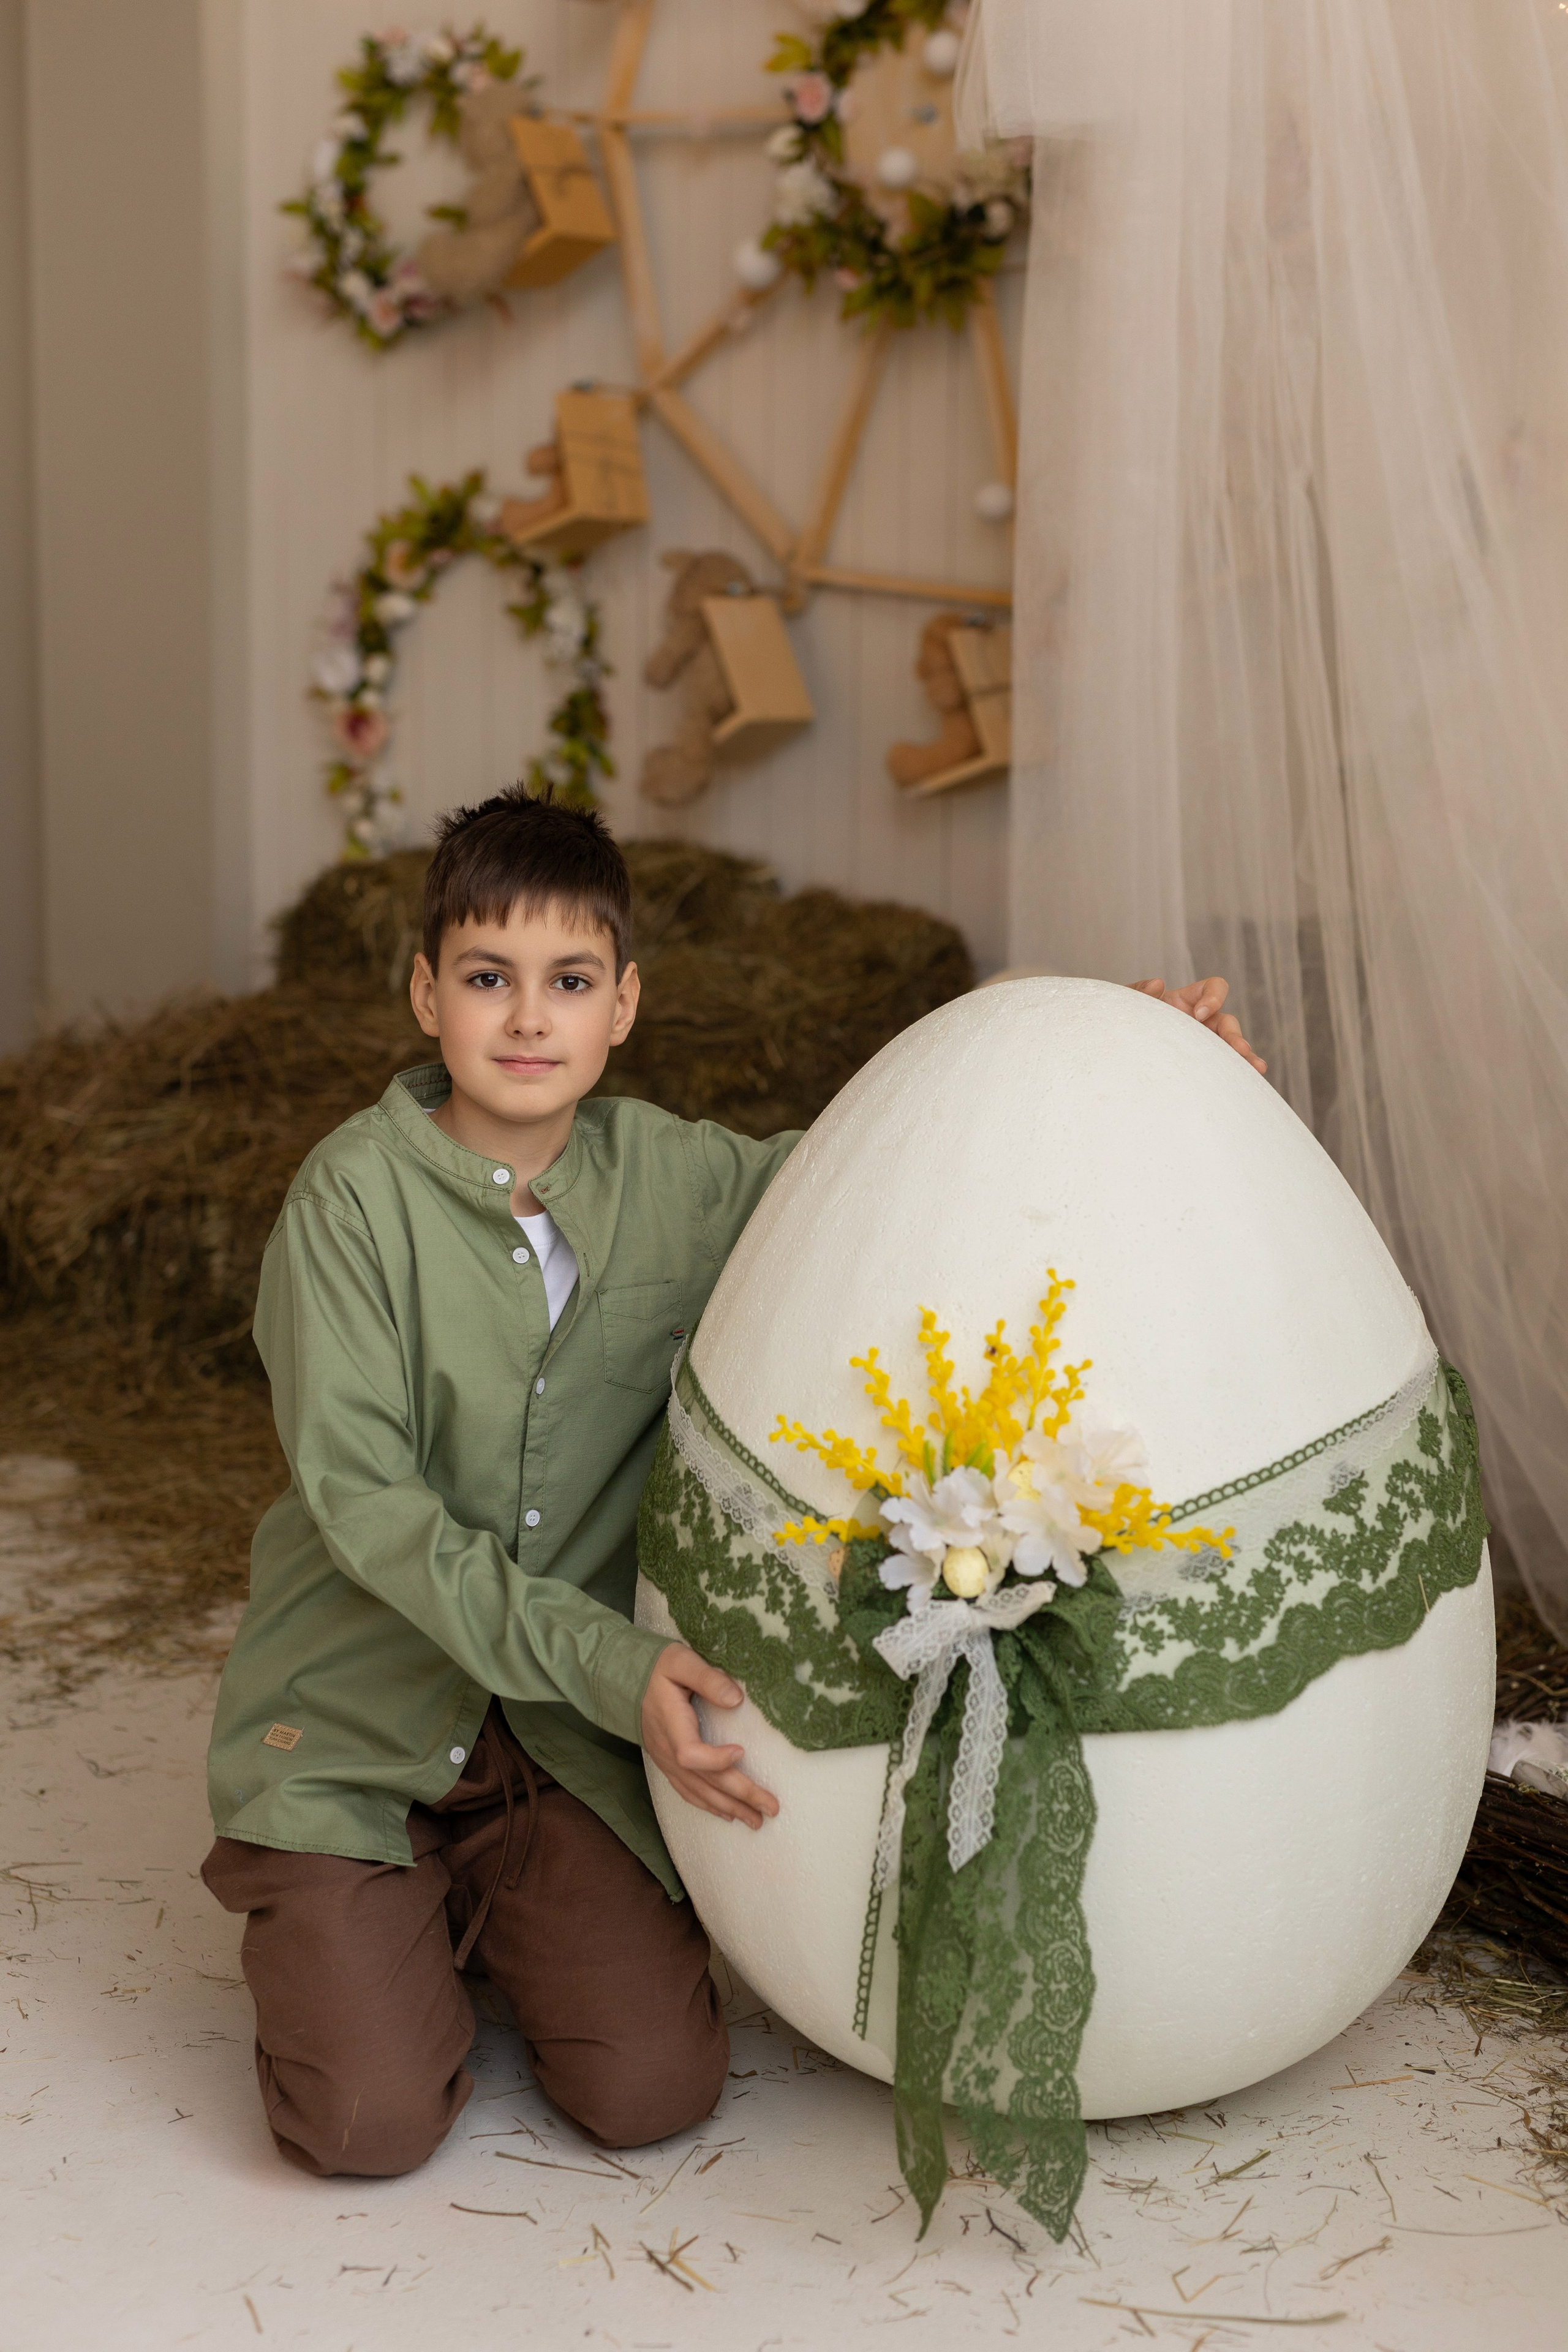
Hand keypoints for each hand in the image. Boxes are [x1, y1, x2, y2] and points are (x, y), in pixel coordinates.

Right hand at [640, 1645, 779, 1830]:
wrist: (625, 1680)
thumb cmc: (657, 1667)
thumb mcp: (680, 1661)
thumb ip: (707, 1678)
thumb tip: (736, 1699)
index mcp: (671, 1724)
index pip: (689, 1753)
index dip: (715, 1760)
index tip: (741, 1751)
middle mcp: (667, 1749)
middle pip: (702, 1781)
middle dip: (738, 1795)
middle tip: (770, 1808)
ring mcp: (665, 1761)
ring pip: (697, 1792)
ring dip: (728, 1807)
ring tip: (756, 1820)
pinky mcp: (666, 1764)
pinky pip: (687, 1791)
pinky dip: (708, 1804)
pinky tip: (727, 1813)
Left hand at [1131, 975, 1266, 1074]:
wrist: (1109, 1049)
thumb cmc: (1121, 1020)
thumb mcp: (1126, 1003)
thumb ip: (1139, 992)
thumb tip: (1158, 984)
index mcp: (1185, 1002)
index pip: (1213, 988)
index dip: (1214, 997)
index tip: (1199, 1013)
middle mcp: (1199, 1023)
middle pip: (1228, 1023)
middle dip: (1235, 1035)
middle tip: (1240, 1050)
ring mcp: (1200, 1046)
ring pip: (1229, 1050)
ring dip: (1244, 1058)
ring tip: (1257, 1069)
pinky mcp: (1197, 1067)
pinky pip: (1220, 1070)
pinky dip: (1233, 1076)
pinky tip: (1245, 1086)